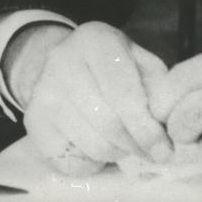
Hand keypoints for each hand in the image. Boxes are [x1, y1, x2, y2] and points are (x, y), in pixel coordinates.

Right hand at [8, 21, 172, 176]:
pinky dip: (94, 162)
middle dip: (135, 144)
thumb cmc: (108, 63)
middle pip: (108, 122)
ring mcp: (44, 93)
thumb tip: (168, 120)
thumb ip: (155, 83)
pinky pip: (71, 161)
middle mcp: (64, 62)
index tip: (164, 148)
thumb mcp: (136, 58)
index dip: (146, 126)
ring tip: (127, 146)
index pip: (124, 92)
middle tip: (151, 153)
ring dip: (117, 154)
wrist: (57, 62)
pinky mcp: (33, 121)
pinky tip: (101, 146)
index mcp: (95, 39)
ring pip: (92, 145)